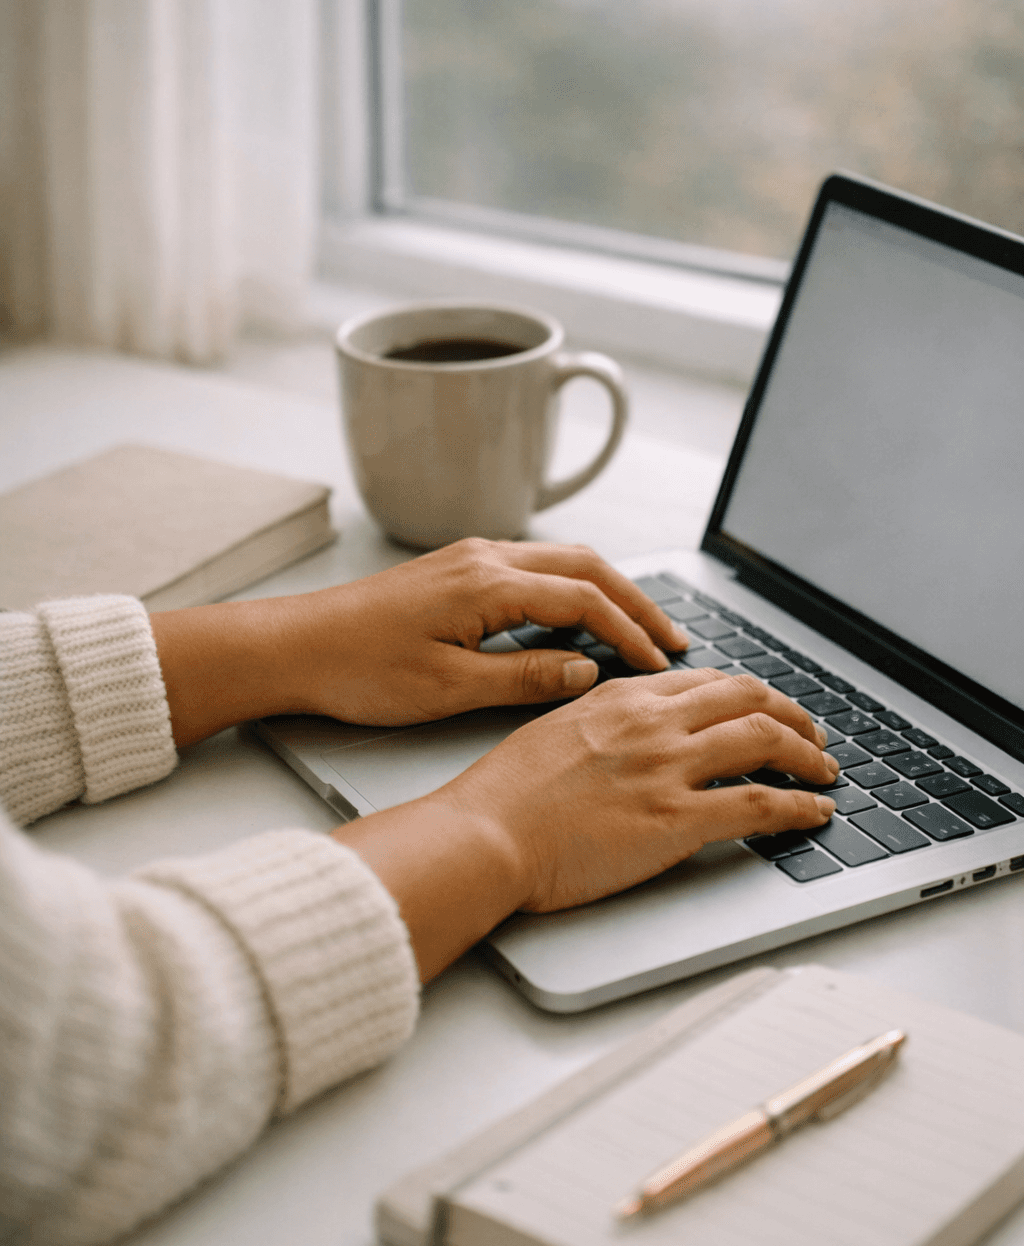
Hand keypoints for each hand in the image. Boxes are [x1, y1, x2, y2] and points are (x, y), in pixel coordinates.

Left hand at [285, 538, 686, 725]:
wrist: (291, 647)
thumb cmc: (357, 670)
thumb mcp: (446, 688)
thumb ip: (523, 678)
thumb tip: (586, 672)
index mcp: (487, 583)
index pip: (584, 599)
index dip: (631, 633)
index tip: (662, 666)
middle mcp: (483, 557)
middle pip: (585, 566)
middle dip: (637, 601)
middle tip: (677, 640)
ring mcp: (468, 558)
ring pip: (561, 561)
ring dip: (607, 591)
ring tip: (642, 629)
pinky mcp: (454, 570)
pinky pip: (532, 569)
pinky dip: (572, 589)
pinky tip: (580, 619)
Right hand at [338, 667, 838, 978]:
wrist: (486, 834)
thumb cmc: (503, 796)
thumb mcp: (552, 732)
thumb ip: (599, 722)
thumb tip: (623, 729)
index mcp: (621, 699)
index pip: (706, 682)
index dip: (747, 695)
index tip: (763, 709)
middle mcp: (652, 723)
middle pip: (749, 699)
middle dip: (792, 715)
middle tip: (811, 734)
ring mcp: (668, 769)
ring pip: (766, 741)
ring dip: (809, 755)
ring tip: (826, 770)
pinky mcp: (676, 820)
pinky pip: (760, 804)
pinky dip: (800, 806)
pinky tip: (816, 812)